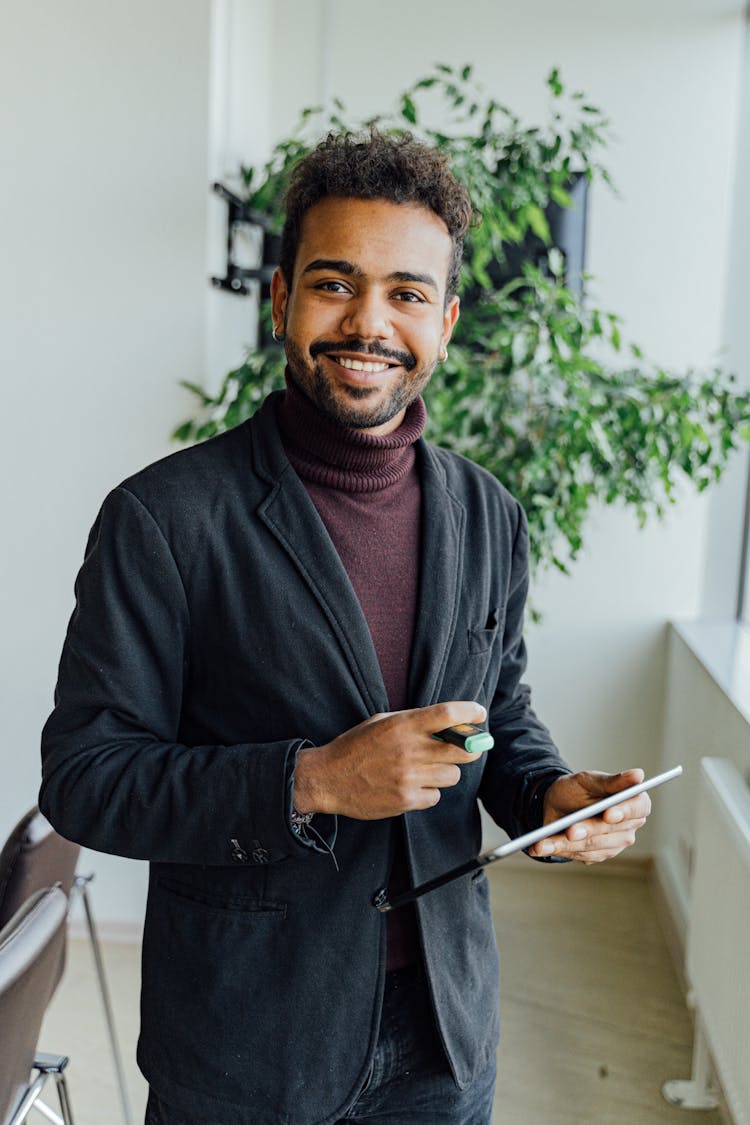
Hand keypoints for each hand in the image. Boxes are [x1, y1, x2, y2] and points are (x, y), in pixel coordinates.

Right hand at [293, 701, 486, 819]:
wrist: (327, 779)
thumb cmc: (354, 747)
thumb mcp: (380, 722)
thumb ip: (412, 721)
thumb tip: (446, 723)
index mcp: (403, 725)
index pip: (448, 714)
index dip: (470, 712)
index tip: (479, 714)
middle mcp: (410, 750)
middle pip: (462, 749)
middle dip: (471, 747)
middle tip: (468, 747)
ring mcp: (409, 777)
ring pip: (452, 775)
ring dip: (445, 771)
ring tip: (427, 769)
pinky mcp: (406, 800)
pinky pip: (435, 796)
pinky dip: (429, 792)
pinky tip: (412, 786)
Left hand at [526, 769, 650, 863]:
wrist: (557, 804)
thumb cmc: (578, 789)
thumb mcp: (590, 780)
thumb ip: (613, 781)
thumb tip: (638, 775)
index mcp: (634, 803)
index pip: (638, 809)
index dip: (624, 812)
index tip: (608, 814)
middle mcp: (628, 827)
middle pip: (610, 831)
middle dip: (588, 831)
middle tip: (570, 831)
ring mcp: (614, 843)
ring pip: (591, 846)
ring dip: (567, 844)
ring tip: (545, 842)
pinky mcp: (597, 855)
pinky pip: (577, 854)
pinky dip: (557, 849)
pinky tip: (542, 846)